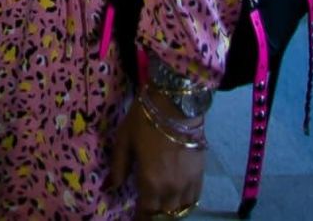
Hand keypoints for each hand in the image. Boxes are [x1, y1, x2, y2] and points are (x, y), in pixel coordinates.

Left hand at [109, 93, 204, 219]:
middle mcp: (171, 189)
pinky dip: (185, 203)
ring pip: (180, 209)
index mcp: (150, 182)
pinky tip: (179, 198)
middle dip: (154, 214)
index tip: (135, 217)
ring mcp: (188, 183)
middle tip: (147, 209)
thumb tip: (112, 187)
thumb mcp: (124, 140)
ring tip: (162, 205)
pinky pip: (194, 199)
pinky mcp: (200, 174)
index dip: (140, 218)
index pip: (146, 213)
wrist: (175, 103)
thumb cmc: (144, 119)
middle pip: (164, 214)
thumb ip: (118, 166)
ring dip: (170, 210)